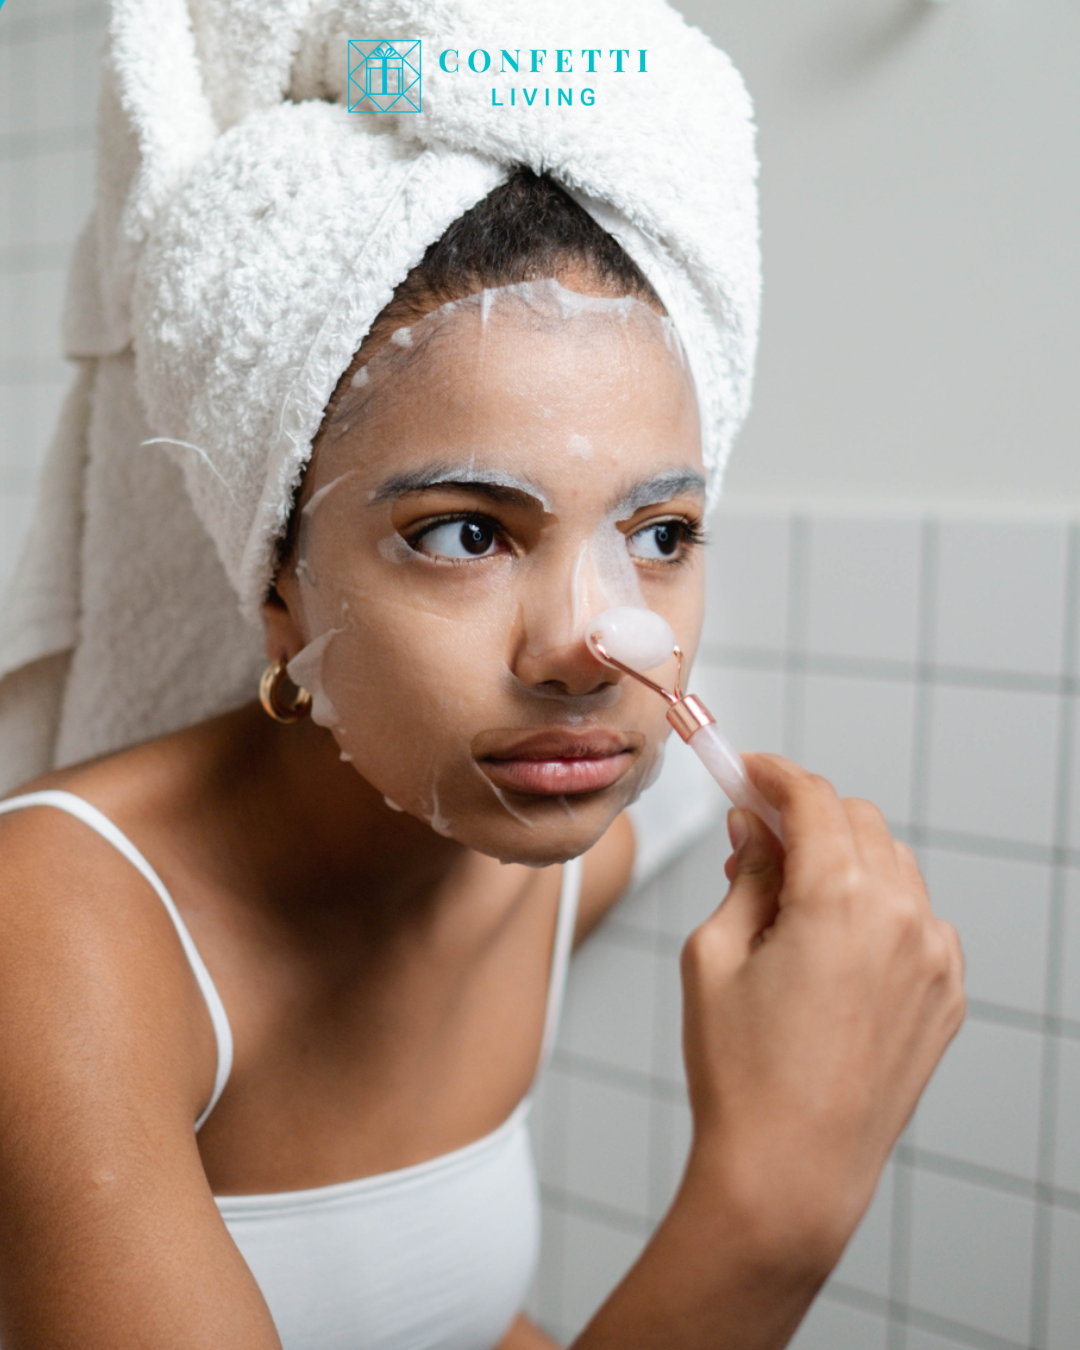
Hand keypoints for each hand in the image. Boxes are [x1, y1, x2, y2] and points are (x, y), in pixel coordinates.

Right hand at [679, 756, 964, 1263]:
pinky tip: (830, 944)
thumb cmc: (742, 1074)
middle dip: (804, 815)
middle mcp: (901, 918)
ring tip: (788, 900)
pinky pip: (915, 918)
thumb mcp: (714, 954)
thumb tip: (755, 827)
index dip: (772, 774)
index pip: (811, 798)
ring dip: (843, 858)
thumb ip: (745, 874)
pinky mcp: (946, 996)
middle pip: (856, 821)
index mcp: (839, 899)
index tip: (746, 771)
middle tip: (752, 838)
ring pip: (892, 865)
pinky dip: (877, 907)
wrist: (790, 1172)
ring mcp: (934, 959)